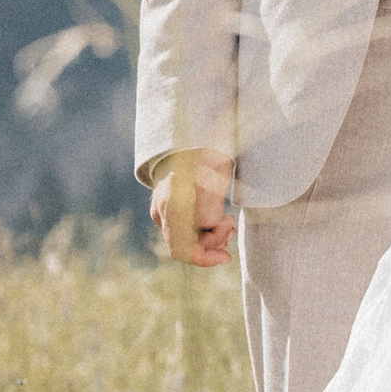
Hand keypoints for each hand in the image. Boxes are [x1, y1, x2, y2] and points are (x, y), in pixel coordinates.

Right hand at [150, 153, 235, 268]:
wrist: (187, 133)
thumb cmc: (205, 150)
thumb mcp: (217, 172)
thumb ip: (210, 205)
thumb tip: (210, 227)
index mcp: (172, 203)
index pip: (184, 250)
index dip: (206, 258)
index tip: (227, 255)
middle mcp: (161, 209)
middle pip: (185, 247)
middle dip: (212, 243)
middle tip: (230, 224)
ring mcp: (160, 210)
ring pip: (185, 240)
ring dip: (210, 236)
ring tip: (227, 221)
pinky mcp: (165, 209)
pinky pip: (183, 230)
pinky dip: (201, 229)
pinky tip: (217, 219)